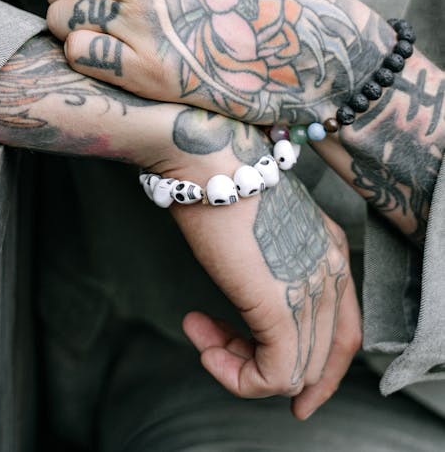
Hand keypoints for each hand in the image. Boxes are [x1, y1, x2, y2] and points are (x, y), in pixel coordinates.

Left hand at [39, 0, 368, 125]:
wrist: (298, 36)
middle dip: (77, 0)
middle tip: (120, 15)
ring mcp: (134, 21)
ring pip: (60, 19)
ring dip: (79, 28)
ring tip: (121, 35)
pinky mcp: (143, 70)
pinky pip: (78, 54)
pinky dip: (89, 56)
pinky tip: (122, 56)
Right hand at [158, 148, 361, 417]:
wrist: (206, 157)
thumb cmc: (219, 178)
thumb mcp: (259, 221)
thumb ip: (270, 259)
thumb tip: (248, 288)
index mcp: (330, 247)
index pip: (342, 331)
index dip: (316, 369)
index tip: (284, 389)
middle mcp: (332, 269)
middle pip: (320, 357)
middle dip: (266, 368)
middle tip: (218, 353)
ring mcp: (311, 288)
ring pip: (295, 372)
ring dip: (241, 368)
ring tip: (203, 338)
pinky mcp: (281, 307)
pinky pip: (274, 375)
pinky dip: (238, 377)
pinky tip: (206, 347)